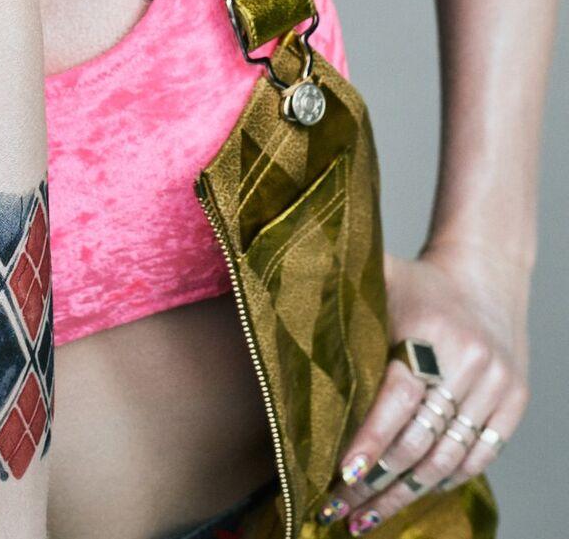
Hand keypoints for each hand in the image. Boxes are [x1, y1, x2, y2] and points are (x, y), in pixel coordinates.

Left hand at [317, 241, 529, 529]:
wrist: (484, 276)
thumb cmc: (417, 284)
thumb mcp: (379, 276)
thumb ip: (335, 285)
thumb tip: (275, 289)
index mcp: (432, 330)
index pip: (398, 396)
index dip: (370, 438)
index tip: (341, 472)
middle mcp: (471, 360)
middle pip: (420, 438)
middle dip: (377, 479)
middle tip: (338, 504)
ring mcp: (497, 384)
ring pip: (448, 458)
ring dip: (405, 494)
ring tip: (365, 516)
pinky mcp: (514, 403)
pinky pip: (476, 459)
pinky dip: (441, 482)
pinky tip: (409, 496)